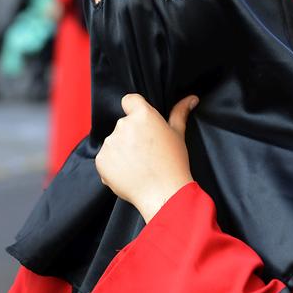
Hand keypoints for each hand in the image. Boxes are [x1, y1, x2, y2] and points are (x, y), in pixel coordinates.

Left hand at [95, 93, 198, 221]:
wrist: (163, 194)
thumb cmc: (174, 164)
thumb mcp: (178, 135)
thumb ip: (180, 113)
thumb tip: (191, 99)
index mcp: (143, 115)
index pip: (129, 100)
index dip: (134, 110)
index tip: (141, 124)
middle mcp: (123, 125)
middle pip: (123, 124)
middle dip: (131, 135)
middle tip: (146, 152)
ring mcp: (110, 143)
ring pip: (114, 142)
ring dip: (122, 150)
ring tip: (138, 165)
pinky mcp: (101, 160)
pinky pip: (105, 158)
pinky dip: (113, 165)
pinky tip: (129, 173)